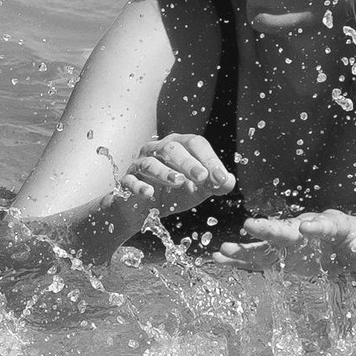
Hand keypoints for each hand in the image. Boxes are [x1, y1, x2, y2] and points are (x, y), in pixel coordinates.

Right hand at [114, 134, 235, 219]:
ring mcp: (139, 165)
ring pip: (150, 163)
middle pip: (171, 148)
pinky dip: (139, 186)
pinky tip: (148, 193)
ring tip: (178, 182)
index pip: (195, 143)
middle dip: (188, 162)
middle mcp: (156, 150)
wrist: (142, 211)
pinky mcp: (126, 182)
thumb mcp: (197, 190)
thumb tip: (229, 181)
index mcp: (177, 146)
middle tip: (202, 177)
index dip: (209, 159)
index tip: (221, 178)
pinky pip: (130, 181)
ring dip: (165, 172)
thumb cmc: (171, 194)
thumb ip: (214, 185)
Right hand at [233, 208, 355, 276]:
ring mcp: (291, 242)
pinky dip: (240, 258)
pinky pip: (258, 258)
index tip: (306, 227)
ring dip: (248, 245)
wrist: (353, 252)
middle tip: (253, 226)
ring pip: (268, 243)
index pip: (325, 224)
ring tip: (227, 248)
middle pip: (288, 228)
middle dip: (271, 229)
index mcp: (334, 225)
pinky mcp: (280, 256)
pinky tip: (219, 258)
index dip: (316, 226)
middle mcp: (307, 229)